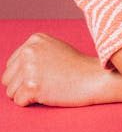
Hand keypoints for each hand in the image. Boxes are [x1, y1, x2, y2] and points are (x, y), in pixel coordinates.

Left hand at [2, 33, 120, 106]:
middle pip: (7, 79)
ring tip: (48, 85)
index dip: (25, 74)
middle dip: (22, 84)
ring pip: (11, 92)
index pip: (11, 64)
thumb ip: (34, 53)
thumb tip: (13, 67)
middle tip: (46, 80)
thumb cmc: (75, 66)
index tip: (45, 72)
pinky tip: (48, 92)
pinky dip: (32, 102)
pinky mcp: (32, 86)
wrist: (93, 77)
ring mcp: (30, 68)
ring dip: (27, 93)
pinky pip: (19, 101)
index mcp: (34, 39)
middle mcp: (30, 51)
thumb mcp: (53, 49)